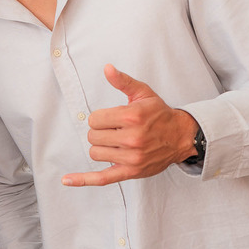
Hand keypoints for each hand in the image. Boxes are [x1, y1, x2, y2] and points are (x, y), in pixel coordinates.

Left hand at [61, 64, 198, 187]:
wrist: (181, 136)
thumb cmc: (160, 114)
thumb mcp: (143, 93)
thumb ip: (123, 81)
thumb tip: (107, 68)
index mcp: (131, 116)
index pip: (94, 119)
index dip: (100, 118)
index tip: (111, 119)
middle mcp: (131, 138)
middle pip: (92, 136)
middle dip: (100, 132)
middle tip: (115, 130)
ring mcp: (131, 157)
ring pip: (95, 153)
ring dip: (101, 147)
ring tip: (116, 142)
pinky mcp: (131, 172)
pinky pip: (102, 178)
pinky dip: (83, 180)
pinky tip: (67, 180)